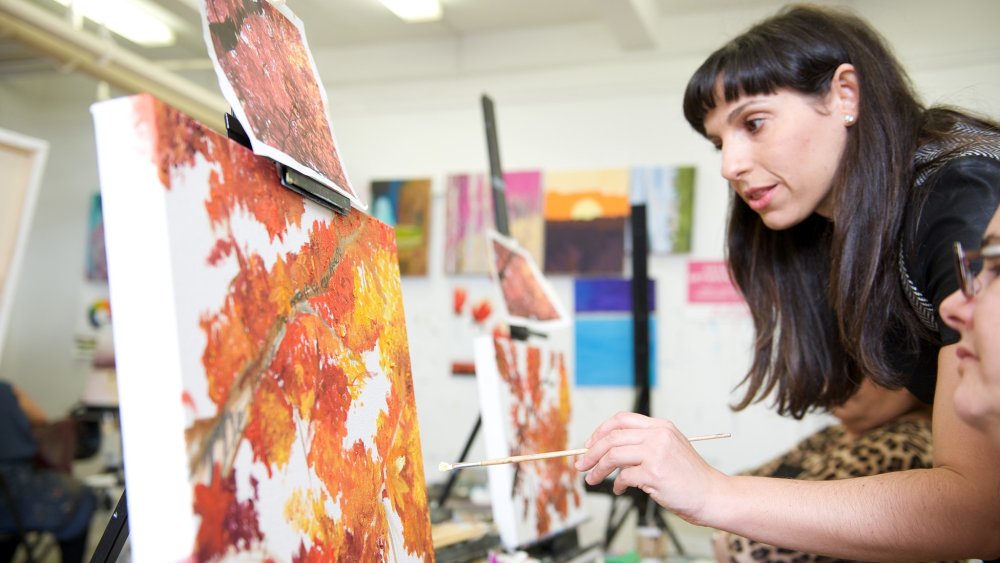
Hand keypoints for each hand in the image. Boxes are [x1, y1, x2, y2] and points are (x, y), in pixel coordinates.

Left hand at [574, 411, 726, 524]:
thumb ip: (644, 444)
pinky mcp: (654, 473)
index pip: (621, 419)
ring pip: (612, 455)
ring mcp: (656, 453)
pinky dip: (616, 485)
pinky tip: (618, 490)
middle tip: (581, 464)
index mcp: (661, 426)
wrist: (712, 495)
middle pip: (612, 436)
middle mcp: (658, 435)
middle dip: (591, 452)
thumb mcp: (670, 449)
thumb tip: (607, 450)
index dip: (600, 431)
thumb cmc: (689, 477)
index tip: (589, 444)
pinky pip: (624, 477)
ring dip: (597, 469)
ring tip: (592, 479)